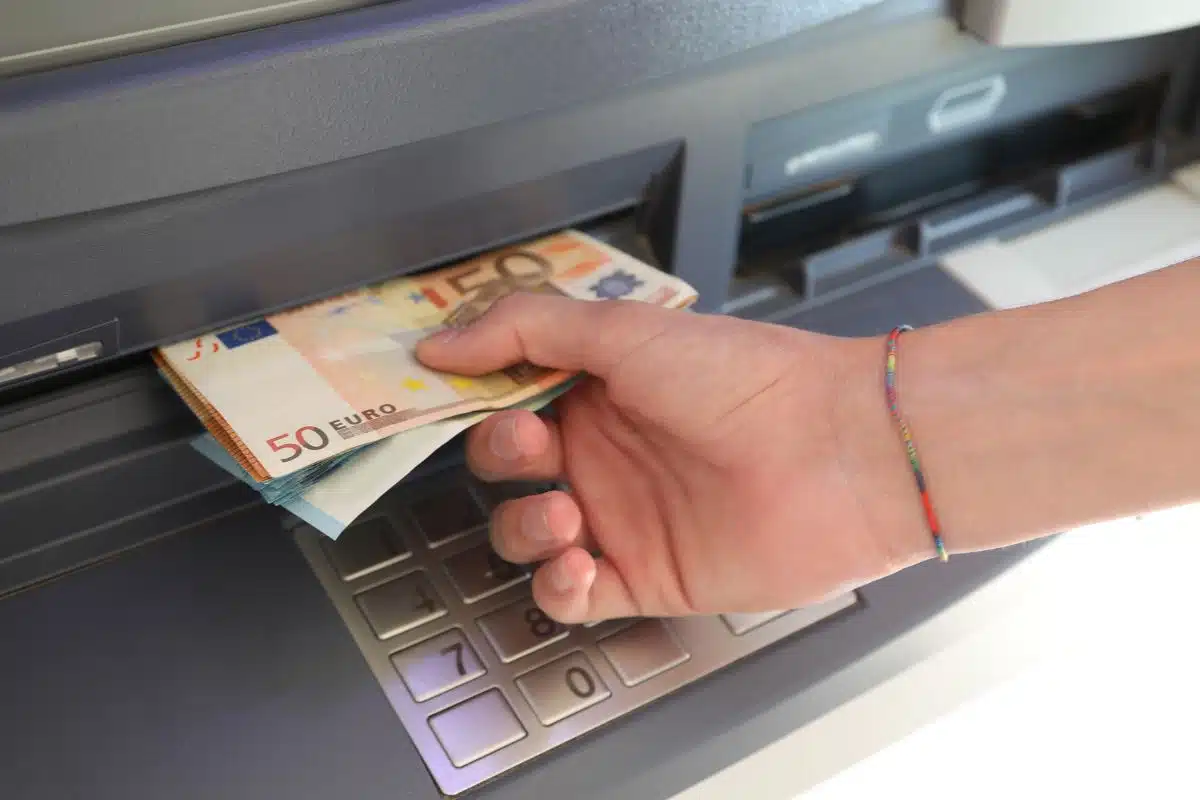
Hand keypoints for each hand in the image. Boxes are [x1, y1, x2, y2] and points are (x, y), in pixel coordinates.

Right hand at [416, 294, 934, 622]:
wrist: (837, 454)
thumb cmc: (746, 382)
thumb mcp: (625, 331)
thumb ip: (525, 330)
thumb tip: (440, 345)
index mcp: (598, 386)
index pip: (505, 393)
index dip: (469, 397)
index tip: (434, 396)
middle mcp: (605, 450)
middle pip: (506, 467)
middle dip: (498, 457)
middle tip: (527, 445)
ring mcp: (623, 515)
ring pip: (527, 533)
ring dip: (523, 526)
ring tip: (564, 514)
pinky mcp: (646, 576)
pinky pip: (572, 595)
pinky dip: (558, 587)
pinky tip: (578, 563)